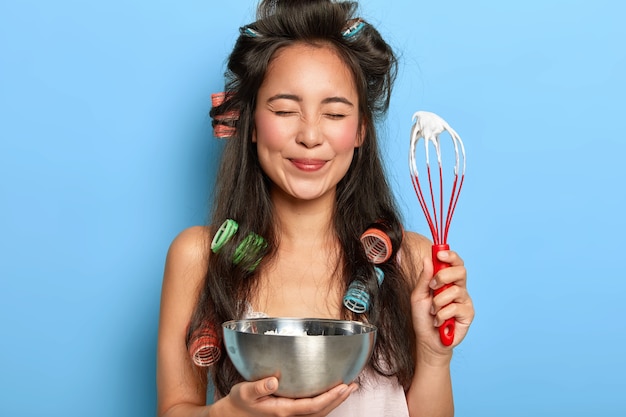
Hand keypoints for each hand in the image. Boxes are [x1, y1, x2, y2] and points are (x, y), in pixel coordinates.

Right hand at [219, 377, 356, 416]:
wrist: (231, 416)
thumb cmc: (239, 403)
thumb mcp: (243, 392)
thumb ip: (258, 387)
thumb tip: (274, 380)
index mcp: (282, 410)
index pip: (313, 406)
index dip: (330, 398)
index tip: (343, 386)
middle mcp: (289, 416)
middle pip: (321, 412)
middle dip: (339, 400)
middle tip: (353, 385)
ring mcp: (290, 416)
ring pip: (319, 413)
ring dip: (335, 402)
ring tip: (348, 388)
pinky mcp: (289, 413)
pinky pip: (312, 411)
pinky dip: (324, 403)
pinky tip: (329, 393)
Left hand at [410, 250, 473, 359]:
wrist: (427, 339)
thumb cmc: (423, 317)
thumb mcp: (418, 295)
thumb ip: (424, 278)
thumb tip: (427, 259)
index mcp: (447, 280)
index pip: (455, 263)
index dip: (450, 256)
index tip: (440, 255)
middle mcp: (458, 288)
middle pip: (460, 271)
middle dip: (443, 276)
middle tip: (432, 287)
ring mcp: (464, 300)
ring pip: (455, 290)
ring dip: (438, 302)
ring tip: (433, 311)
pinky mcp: (468, 313)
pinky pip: (455, 307)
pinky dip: (442, 315)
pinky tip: (439, 321)